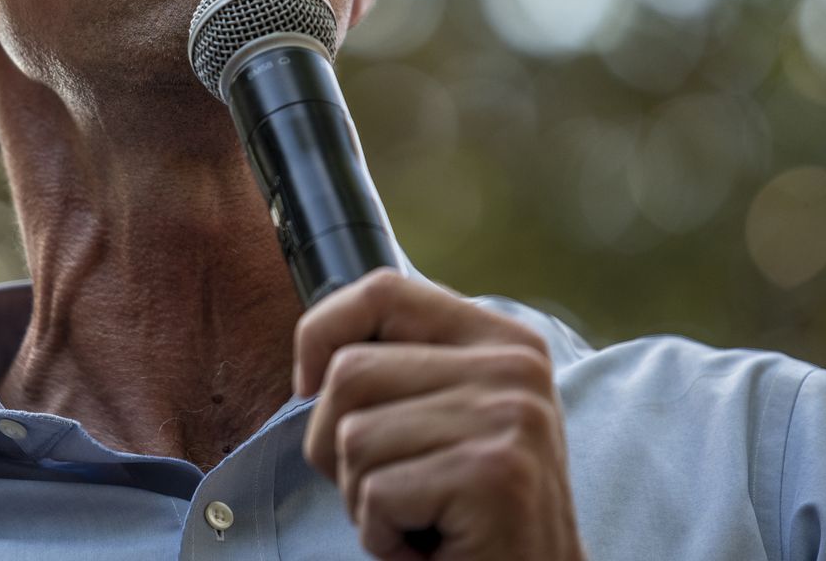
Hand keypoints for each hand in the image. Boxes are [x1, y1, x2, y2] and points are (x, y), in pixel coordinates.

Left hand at [295, 269, 585, 560]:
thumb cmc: (472, 513)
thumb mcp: (450, 418)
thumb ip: (405, 369)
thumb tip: (315, 355)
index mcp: (504, 340)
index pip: (383, 290)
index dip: (321, 332)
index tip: (311, 386)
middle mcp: (515, 367)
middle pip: (350, 371)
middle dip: (336, 444)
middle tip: (387, 488)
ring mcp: (510, 417)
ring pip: (353, 436)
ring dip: (362, 497)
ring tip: (416, 517)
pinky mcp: (493, 474)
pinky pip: (376, 493)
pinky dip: (381, 534)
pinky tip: (428, 545)